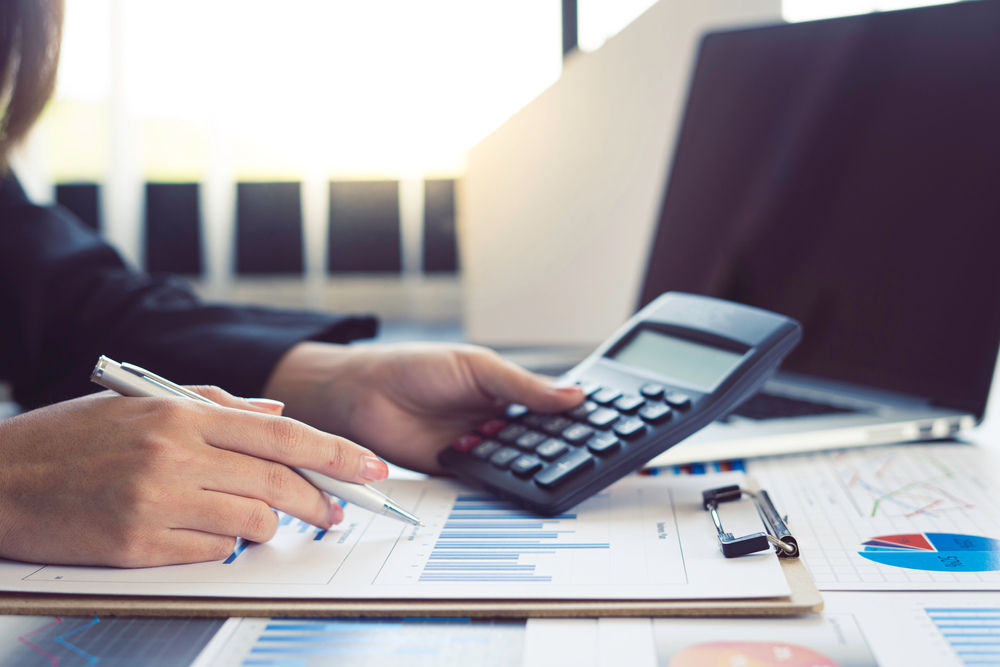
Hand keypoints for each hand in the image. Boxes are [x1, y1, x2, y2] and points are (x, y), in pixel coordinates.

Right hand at [0, 388, 388, 566]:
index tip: (373, 468)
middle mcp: (175, 457)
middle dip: (320, 501)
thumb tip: (277, 413)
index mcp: (181, 416)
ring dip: (267, 525)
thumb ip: (217, 406)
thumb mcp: (143, 404)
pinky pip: (213, 552)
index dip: (336, 452)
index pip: (282, 434)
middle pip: (278, 483)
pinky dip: (223, 545)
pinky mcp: (139, 546)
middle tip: (335, 512)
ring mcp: (157, 504)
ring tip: (255, 518)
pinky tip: (204, 532)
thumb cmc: (72, 438)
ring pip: (253, 522)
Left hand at [263, 342, 583, 472]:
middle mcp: (498, 422)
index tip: (607, 431)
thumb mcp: (477, 368)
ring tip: (559, 470)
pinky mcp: (460, 474)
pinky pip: (491, 484)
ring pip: (521, 465)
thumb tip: (575, 395)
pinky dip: (505, 486)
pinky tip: (522, 485)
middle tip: (592, 457)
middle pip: (543, 442)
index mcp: (508, 392)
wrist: (363, 394)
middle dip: (564, 449)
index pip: (553, 410)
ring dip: (537, 467)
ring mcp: (481, 448)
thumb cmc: (416, 367)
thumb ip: (524, 387)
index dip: (579, 421)